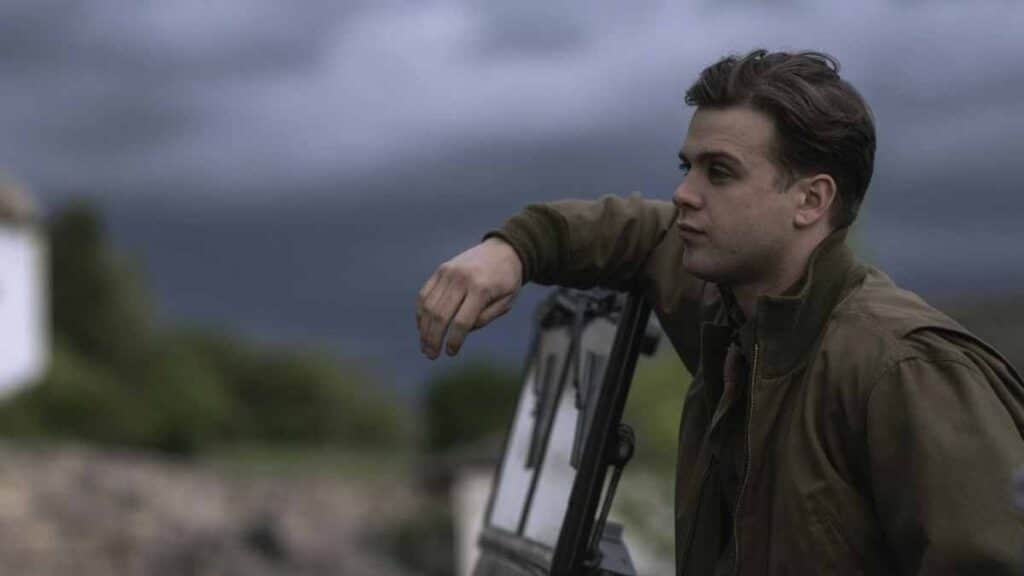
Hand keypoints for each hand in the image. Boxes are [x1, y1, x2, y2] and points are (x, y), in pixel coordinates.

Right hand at [417, 237, 522, 358]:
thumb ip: (486, 317)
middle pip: (441, 315)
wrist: (503, 250)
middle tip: (431, 355)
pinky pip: (425, 294)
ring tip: (425, 347)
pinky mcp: (441, 270)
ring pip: (429, 306)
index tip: (451, 353)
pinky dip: (421, 312)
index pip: (462, 321)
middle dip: (434, 339)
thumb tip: (463, 330)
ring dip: (424, 329)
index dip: (454, 340)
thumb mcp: (507, 301)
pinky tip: (422, 327)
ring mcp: (448, 273)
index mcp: (481, 288)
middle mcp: (461, 279)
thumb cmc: (507, 280)